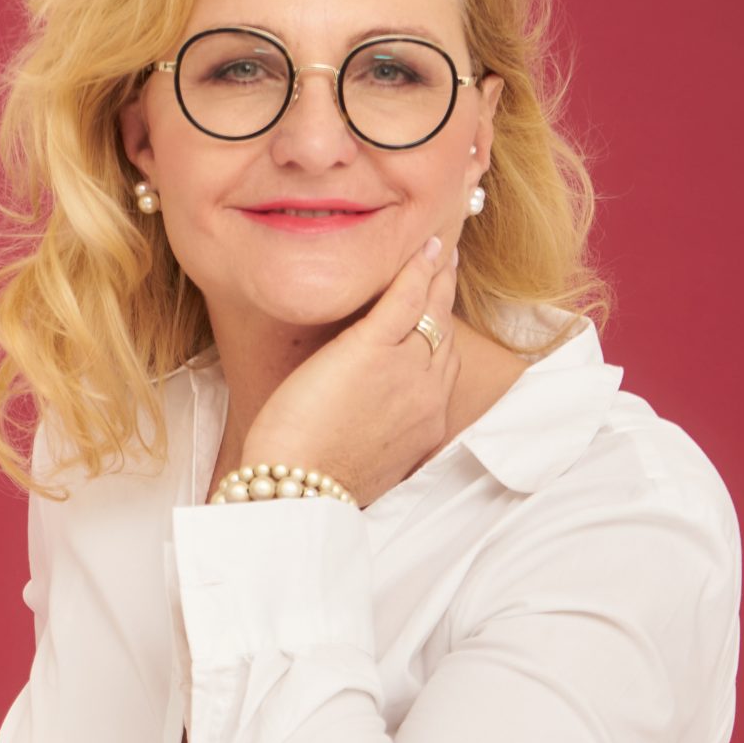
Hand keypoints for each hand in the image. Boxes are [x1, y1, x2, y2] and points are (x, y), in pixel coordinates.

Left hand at [240, 232, 461, 507]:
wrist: (298, 493)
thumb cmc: (315, 483)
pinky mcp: (372, 349)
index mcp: (426, 425)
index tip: (438, 316)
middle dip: (445, 299)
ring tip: (436, 251)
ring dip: (436, 275)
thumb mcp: (365, 460)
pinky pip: (407, 297)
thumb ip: (379, 432)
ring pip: (432, 310)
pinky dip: (419, 269)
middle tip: (444, 267)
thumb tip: (368, 419)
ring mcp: (405, 370)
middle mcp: (427, 395)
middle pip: (444, 334)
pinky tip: (423, 249)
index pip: (442, 367)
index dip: (439, 337)